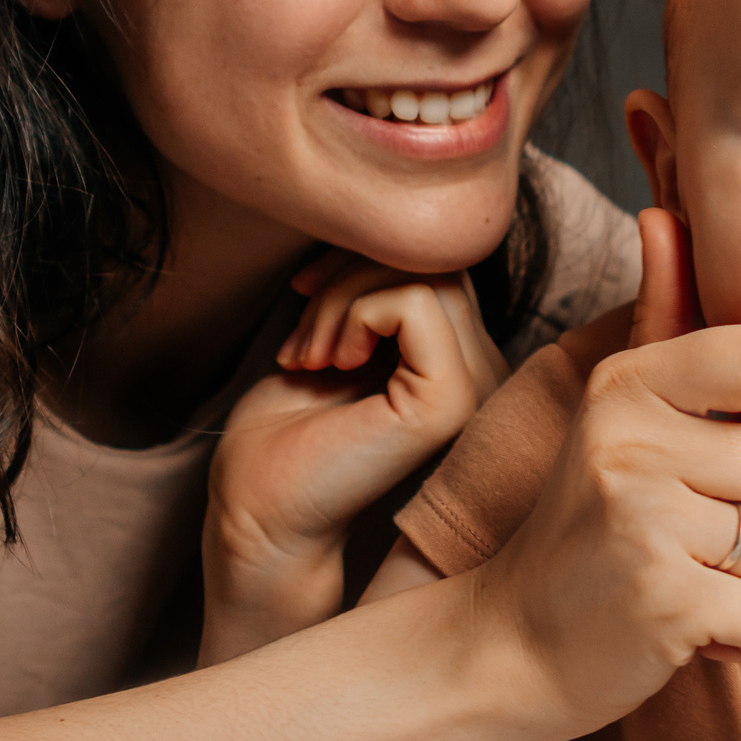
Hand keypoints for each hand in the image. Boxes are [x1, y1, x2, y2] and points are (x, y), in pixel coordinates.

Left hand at [202, 255, 508, 663]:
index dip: (368, 259)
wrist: (257, 512)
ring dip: (343, 295)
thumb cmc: (284, 435)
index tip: (305, 295)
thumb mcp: (336, 332)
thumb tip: (387, 228)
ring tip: (309, 352)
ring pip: (427, 274)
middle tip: (302, 335)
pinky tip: (329, 361)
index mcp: (459, 360)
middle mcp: (483, 373)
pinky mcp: (451, 400)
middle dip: (351, 272)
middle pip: (439, 260)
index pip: (442, 263)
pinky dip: (354, 313)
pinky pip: (415, 303)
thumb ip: (375, 288)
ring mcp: (476, 388)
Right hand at [471, 209, 740, 733]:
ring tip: (686, 577)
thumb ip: (660, 321)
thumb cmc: (587, 524)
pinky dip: (738, 638)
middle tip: (697, 533)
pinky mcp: (665, 603)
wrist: (508, 645)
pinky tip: (684, 627)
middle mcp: (630, 442)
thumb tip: (663, 212)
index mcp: (626, 386)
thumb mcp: (614, 411)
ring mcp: (645, 523)